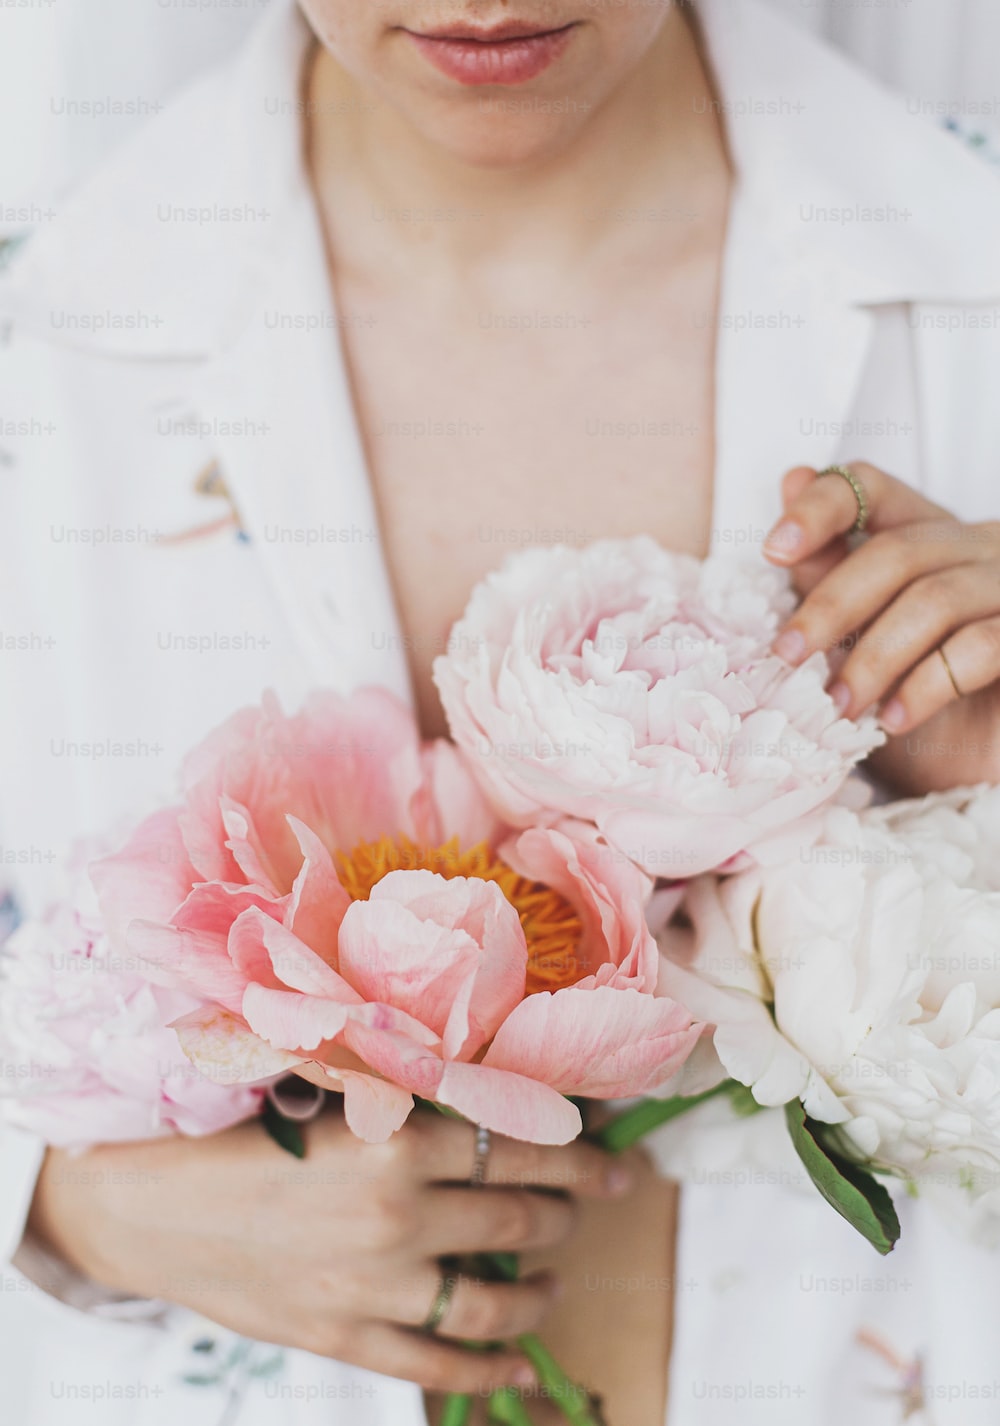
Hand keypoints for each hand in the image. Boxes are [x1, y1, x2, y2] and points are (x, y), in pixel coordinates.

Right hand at [27, 1106, 632, 1395]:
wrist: (154, 1207)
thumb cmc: (244, 1136)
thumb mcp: (331, 1096)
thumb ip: (410, 1099)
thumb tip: (493, 1093)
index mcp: (396, 1139)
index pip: (519, 1143)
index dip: (579, 1153)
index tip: (616, 1159)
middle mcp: (397, 1213)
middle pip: (517, 1215)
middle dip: (565, 1212)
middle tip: (586, 1206)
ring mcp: (374, 1286)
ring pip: (493, 1297)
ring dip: (538, 1289)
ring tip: (553, 1278)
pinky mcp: (346, 1338)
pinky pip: (439, 1365)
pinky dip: (490, 1367)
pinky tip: (518, 1362)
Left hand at [762, 461, 999, 792]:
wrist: (984, 773)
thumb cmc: (924, 709)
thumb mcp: (860, 638)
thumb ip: (829, 569)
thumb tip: (791, 477)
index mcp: (930, 537)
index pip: (873, 488)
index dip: (821, 507)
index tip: (773, 550)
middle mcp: (980, 548)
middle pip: (897, 552)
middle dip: (831, 607)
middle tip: (786, 658)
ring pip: (934, 600)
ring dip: (873, 659)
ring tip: (840, 708)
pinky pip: (981, 645)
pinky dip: (927, 685)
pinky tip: (895, 719)